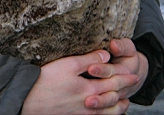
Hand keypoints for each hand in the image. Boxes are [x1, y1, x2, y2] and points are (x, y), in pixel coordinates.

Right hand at [21, 50, 137, 114]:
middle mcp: (88, 103)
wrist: (29, 100)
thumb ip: (89, 60)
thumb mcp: (68, 64)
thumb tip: (106, 55)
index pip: (112, 82)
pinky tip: (103, 111)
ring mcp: (81, 112)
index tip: (134, 74)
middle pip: (112, 98)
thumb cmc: (47, 80)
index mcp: (89, 89)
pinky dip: (104, 114)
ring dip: (117, 107)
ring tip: (124, 103)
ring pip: (105, 111)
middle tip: (133, 85)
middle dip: (124, 90)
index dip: (124, 77)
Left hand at [85, 38, 148, 106]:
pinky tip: (92, 110)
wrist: (136, 73)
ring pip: (110, 101)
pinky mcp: (113, 101)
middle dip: (98, 89)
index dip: (101, 69)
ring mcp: (118, 95)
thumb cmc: (128, 56)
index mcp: (125, 70)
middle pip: (109, 87)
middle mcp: (122, 85)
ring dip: (100, 103)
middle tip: (87, 91)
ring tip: (88, 103)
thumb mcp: (129, 48)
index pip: (111, 70)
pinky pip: (110, 110)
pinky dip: (103, 110)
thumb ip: (122, 46)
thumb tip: (114, 44)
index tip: (91, 68)